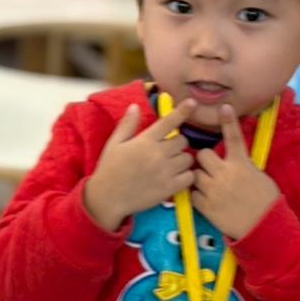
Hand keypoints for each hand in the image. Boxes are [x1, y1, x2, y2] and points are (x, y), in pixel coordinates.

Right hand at [84, 99, 196, 230]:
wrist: (108, 198)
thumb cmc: (109, 169)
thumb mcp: (114, 144)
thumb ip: (127, 125)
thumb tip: (134, 106)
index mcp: (145, 141)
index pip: (168, 122)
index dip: (182, 110)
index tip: (192, 103)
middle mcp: (158, 154)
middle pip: (182, 140)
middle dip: (177, 142)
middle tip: (167, 149)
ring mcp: (165, 172)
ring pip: (188, 158)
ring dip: (182, 159)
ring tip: (171, 164)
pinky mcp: (169, 188)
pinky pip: (190, 177)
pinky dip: (186, 175)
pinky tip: (175, 177)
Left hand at [192, 104, 278, 240]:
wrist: (264, 228)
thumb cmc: (264, 201)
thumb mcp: (258, 176)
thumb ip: (242, 165)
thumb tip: (232, 158)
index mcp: (242, 165)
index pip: (234, 138)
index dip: (228, 121)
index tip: (224, 107)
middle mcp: (226, 174)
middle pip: (202, 155)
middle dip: (204, 160)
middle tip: (210, 169)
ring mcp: (213, 190)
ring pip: (194, 173)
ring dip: (198, 177)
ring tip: (209, 186)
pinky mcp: (205, 206)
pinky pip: (191, 193)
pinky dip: (196, 195)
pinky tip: (206, 199)